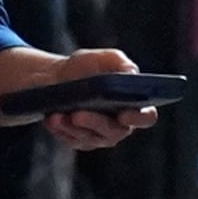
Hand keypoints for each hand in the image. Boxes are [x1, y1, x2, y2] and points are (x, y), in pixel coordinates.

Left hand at [0, 45, 160, 148]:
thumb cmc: (85, 67)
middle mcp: (120, 125)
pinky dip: (60, 130)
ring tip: (56, 116)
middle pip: (115, 132)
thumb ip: (120, 62)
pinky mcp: (79, 141)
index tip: (124, 114)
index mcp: (134, 105)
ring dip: (72, 128)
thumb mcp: (104, 58)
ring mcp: (99, 136)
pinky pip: (71, 140)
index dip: (138, 118)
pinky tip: (51, 119)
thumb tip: (130, 73)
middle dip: (95, 123)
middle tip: (77, 115)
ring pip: (90, 138)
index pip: (146, 117)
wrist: (56, 77)